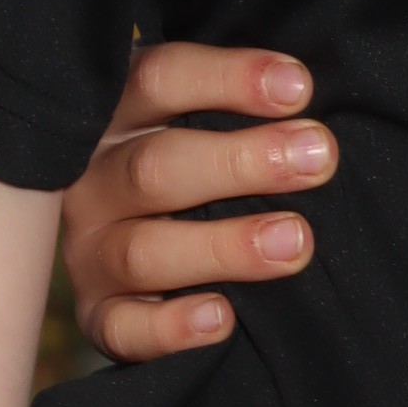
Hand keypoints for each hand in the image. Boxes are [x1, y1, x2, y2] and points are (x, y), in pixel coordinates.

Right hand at [62, 41, 332, 361]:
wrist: (142, 260)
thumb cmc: (201, 172)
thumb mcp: (207, 123)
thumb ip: (247, 112)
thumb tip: (311, 103)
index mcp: (120, 117)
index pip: (159, 80)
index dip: (228, 79)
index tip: (299, 87)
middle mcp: (95, 181)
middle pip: (154, 165)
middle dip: (243, 162)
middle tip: (318, 158)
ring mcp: (89, 251)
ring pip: (143, 250)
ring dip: (225, 245)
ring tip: (295, 240)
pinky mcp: (97, 314)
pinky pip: (122, 327)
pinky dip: (170, 327)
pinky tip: (222, 316)